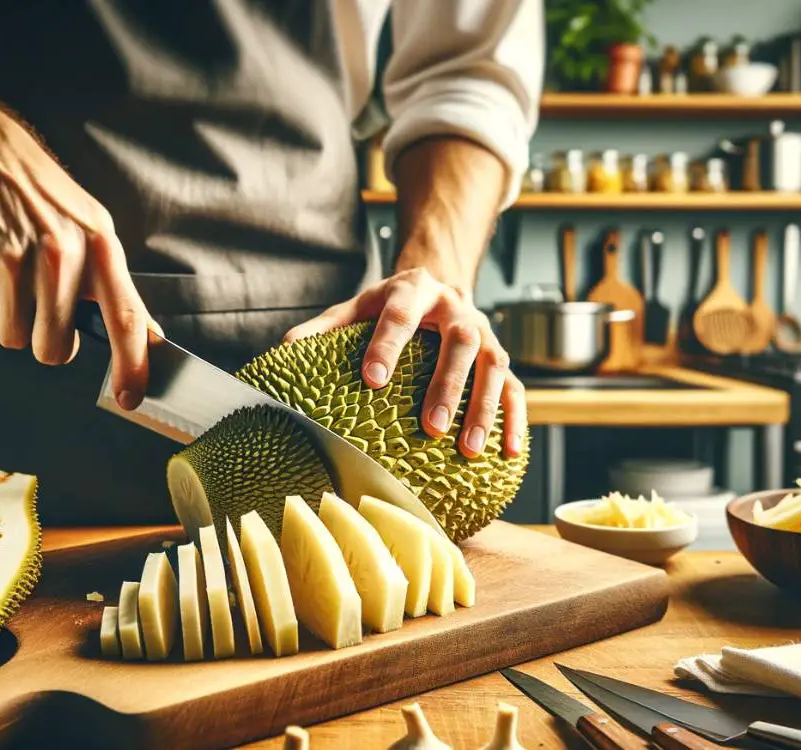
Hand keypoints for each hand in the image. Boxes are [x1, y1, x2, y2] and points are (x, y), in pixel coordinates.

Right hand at [0, 103, 159, 410]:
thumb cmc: (48, 199)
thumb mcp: (97, 230)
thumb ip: (119, 288)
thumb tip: (149, 337)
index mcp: (100, 248)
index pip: (125, 318)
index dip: (131, 364)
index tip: (130, 396)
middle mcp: (61, 256)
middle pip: (55, 348)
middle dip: (48, 343)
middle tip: (45, 313)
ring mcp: (15, 260)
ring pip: (13, 337)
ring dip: (13, 321)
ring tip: (16, 280)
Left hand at [285, 268, 525, 458]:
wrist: (435, 283)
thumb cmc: (389, 306)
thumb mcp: (355, 307)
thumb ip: (323, 328)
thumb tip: (283, 351)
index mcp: (413, 291)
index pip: (401, 314)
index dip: (387, 345)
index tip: (372, 379)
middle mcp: (455, 307)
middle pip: (459, 340)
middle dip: (447, 384)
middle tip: (431, 426)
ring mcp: (485, 330)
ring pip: (495, 363)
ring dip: (484, 406)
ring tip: (468, 448)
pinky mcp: (501, 355)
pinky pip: (517, 386)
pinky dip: (514, 419)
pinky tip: (509, 451)